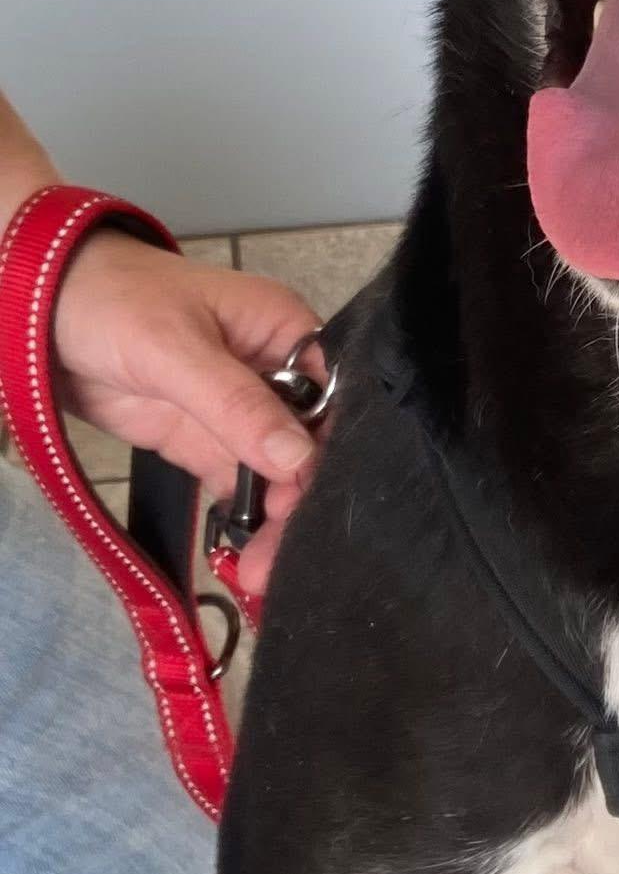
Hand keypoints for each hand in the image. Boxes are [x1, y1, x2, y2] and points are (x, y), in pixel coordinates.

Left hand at [51, 229, 323, 592]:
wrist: (35, 305)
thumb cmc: (115, 302)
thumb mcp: (176, 350)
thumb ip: (237, 405)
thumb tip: (299, 461)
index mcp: (285, 331)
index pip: (328, 398)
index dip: (327, 452)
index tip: (313, 507)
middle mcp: (271, 371)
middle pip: (304, 442)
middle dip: (298, 499)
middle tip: (279, 558)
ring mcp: (234, 408)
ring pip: (272, 469)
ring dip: (272, 518)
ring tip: (262, 571)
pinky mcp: (197, 437)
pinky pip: (231, 480)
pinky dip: (241, 516)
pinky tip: (248, 554)